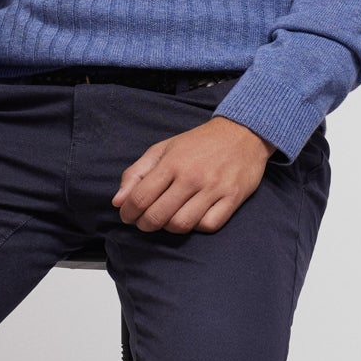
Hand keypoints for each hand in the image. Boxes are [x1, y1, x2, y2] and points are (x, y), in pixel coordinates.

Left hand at [112, 117, 275, 233]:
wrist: (242, 132)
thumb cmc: (198, 143)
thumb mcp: (163, 149)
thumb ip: (136, 173)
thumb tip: (118, 202)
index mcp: (171, 162)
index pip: (140, 197)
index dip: (128, 213)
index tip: (128, 215)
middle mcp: (192, 176)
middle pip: (158, 216)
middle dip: (145, 225)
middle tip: (145, 222)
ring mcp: (213, 188)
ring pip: (181, 225)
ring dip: (169, 228)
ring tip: (168, 219)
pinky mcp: (233, 198)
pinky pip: (208, 225)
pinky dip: (197, 227)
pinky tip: (193, 217)